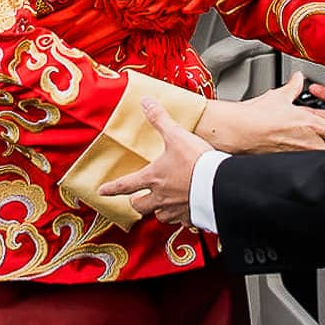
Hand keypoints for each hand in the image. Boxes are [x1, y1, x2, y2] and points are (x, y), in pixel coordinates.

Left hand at [99, 99, 206, 226]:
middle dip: (137, 203)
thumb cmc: (198, 162)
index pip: (125, 185)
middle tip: (136, 200)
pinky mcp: (193, 217)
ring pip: (160, 216)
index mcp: (154, 178)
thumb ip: (160, 119)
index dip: (111, 188)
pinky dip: (182, 218)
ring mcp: (177, 210)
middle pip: (140, 206)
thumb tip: (146, 103)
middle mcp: (162, 198)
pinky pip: (183, 222)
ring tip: (162, 205)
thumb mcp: (176, 135)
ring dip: (158, 211)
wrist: (221, 185)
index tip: (102, 192)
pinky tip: (187, 211)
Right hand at [196, 74, 324, 154]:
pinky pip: (306, 164)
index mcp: (310, 124)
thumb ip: (293, 87)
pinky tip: (315, 168)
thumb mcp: (278, 96)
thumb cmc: (255, 115)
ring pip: (324, 159)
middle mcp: (308, 142)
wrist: (236, 130)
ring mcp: (299, 154)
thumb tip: (299, 78)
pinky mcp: (288, 162)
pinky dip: (313, 165)